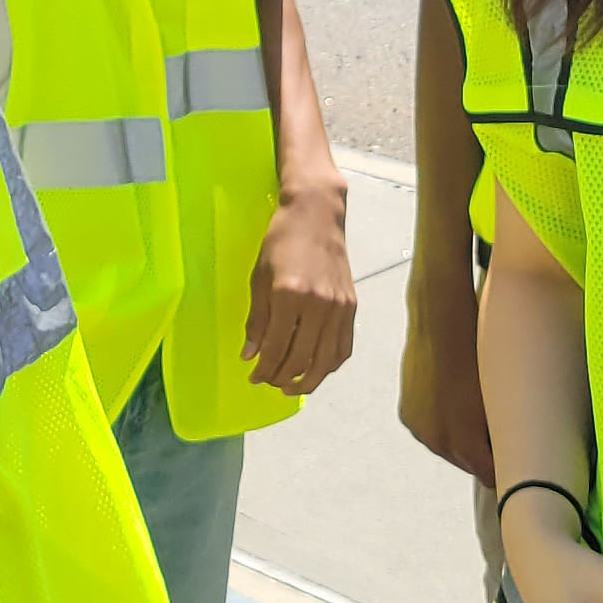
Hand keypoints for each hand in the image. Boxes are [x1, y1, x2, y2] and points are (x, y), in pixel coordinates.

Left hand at [242, 188, 358, 394]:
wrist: (316, 215)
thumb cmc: (281, 241)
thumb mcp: (259, 278)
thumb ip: (256, 319)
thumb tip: (250, 355)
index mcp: (289, 295)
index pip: (276, 348)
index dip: (263, 369)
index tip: (253, 376)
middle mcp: (318, 304)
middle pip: (301, 359)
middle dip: (281, 377)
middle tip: (268, 382)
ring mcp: (339, 307)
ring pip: (325, 360)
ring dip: (308, 380)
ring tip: (291, 387)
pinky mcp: (351, 306)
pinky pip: (343, 347)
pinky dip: (330, 365)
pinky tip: (317, 369)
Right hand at [396, 283, 492, 481]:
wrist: (441, 327)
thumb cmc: (478, 357)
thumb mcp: (498, 398)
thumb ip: (501, 432)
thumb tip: (508, 448)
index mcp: (466, 444)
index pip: (489, 475)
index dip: (502, 467)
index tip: (512, 460)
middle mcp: (439, 444)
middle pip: (466, 465)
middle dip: (480, 455)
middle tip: (495, 435)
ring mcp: (420, 431)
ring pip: (446, 450)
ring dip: (459, 441)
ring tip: (472, 414)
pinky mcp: (407, 417)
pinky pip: (428, 432)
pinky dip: (440, 425)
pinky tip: (452, 405)